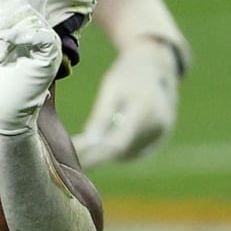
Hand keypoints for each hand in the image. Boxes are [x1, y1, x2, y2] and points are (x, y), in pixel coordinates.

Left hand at [0, 0, 61, 135]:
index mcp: (22, 27)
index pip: (12, 3)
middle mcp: (37, 31)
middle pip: (19, 6)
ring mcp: (45, 42)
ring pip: (27, 17)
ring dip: (5, 35)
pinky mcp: (50, 55)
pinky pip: (40, 33)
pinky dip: (20, 36)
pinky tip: (8, 48)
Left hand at [73, 38, 179, 166]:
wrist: (156, 67)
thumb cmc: (128, 74)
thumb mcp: (111, 90)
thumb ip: (100, 117)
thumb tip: (87, 143)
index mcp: (144, 111)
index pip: (117, 144)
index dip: (96, 157)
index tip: (76, 164)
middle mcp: (157, 127)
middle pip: (121, 152)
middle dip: (95, 158)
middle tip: (68, 161)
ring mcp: (161, 135)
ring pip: (126, 154)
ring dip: (104, 156)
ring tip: (79, 153)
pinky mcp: (160, 139)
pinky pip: (134, 151)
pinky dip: (115, 151)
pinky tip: (96, 147)